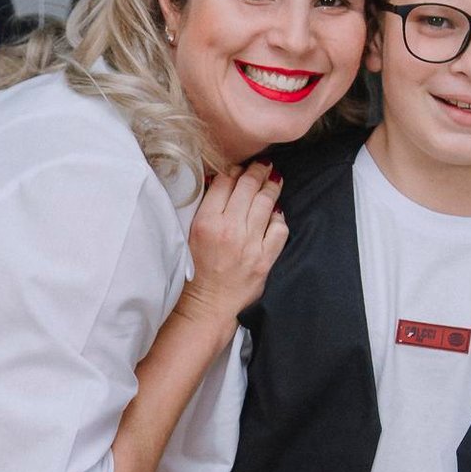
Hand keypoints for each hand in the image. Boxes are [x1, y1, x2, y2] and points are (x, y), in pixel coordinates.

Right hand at [183, 162, 286, 325]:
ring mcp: (250, 244)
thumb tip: (221, 182)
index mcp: (206, 222)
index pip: (224, 182)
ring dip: (271, 187)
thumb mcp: (190, 235)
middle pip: (248, 186)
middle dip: (257, 171)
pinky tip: (275, 215)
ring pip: (266, 202)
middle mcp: (229, 229)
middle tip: (262, 165)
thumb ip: (206, 208)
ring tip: (272, 180)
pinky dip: (279, 218)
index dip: (234, 170)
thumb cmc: (195, 272)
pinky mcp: (265, 258)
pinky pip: (279, 228)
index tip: (239, 168)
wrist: (206, 305)